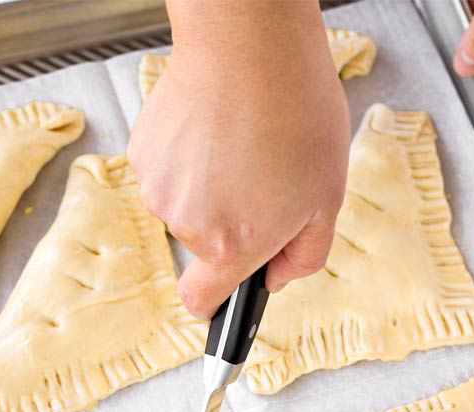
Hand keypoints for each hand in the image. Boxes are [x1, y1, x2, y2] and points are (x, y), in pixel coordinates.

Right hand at [127, 1, 349, 318]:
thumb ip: (304, 256)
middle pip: (203, 247)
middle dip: (230, 222)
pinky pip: (167, 173)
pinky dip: (189, 159)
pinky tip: (215, 128)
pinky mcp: (144, 155)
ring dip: (210, 187)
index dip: (214, 305)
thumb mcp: (329, 195)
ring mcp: (159, 189)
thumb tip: (277, 279)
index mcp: (233, 245)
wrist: (249, 44)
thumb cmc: (295, 110)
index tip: (220, 303)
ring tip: (242, 142)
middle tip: (264, 177)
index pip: (201, 302)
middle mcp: (189, 225)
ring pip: (186, 206)